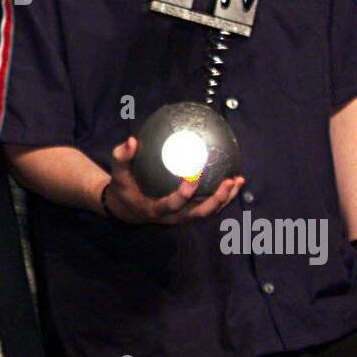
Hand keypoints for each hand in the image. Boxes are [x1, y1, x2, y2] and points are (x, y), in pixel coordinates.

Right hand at [101, 137, 244, 225]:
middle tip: (228, 181)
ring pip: (208, 212)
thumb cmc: (124, 189)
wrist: (127, 209)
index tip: (193, 178)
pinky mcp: (188, 213)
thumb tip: (132, 140)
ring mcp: (182, 216)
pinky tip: (234, 181)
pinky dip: (223, 196)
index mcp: (155, 209)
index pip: (171, 205)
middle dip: (216, 200)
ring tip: (238, 180)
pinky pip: (209, 207)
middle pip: (198, 214)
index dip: (183, 195)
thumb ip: (123, 157)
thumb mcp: (119, 174)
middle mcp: (172, 217)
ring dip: (225, 199)